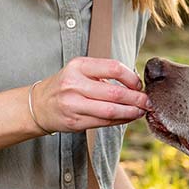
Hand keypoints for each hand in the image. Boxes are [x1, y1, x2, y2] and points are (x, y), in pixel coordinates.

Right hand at [31, 57, 149, 132]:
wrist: (39, 105)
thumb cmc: (66, 85)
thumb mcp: (80, 70)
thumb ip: (104, 73)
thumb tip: (135, 84)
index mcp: (79, 66)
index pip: (113, 68)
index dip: (132, 77)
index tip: (139, 84)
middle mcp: (74, 84)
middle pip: (115, 93)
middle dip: (136, 99)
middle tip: (149, 102)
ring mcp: (73, 104)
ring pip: (110, 111)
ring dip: (131, 112)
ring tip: (141, 111)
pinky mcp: (74, 122)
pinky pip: (103, 122)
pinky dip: (120, 120)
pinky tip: (128, 118)